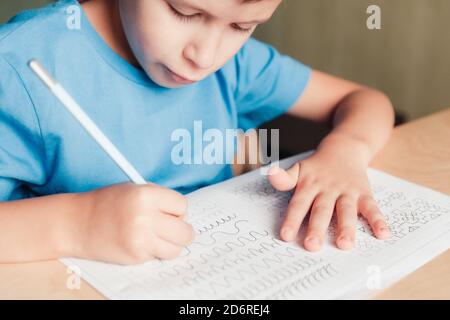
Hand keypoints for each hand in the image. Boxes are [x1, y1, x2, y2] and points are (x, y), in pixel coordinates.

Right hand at [74, 183, 194, 264]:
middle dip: (181, 230)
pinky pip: (158, 256)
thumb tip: (183, 214)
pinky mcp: (135, 256)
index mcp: (146, 195)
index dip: (177, 209)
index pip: (182, 205)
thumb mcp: (133, 189)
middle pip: (185, 232)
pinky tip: (138, 242)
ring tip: (154, 236)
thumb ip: (159, 198)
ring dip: (169, 244)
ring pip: (176, 249)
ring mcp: (140, 239)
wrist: (77, 223)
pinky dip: (153, 251)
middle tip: (171, 228)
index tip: (170, 211)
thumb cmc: (107, 204)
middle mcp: (145, 217)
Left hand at [268, 150, 390, 251]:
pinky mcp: (364, 193)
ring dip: (346, 227)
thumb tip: (270, 175)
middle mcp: (328, 189)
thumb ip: (285, 178)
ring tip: (344, 244)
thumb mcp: (299, 169)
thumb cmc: (316, 167)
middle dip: (317, 228)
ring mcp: (347, 191)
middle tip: (312, 246)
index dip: (292, 219)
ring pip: (346, 210)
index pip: (299, 204)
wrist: (344, 148)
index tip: (285, 236)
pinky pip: (372, 207)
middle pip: (321, 210)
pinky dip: (378, 220)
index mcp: (310, 185)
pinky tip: (383, 234)